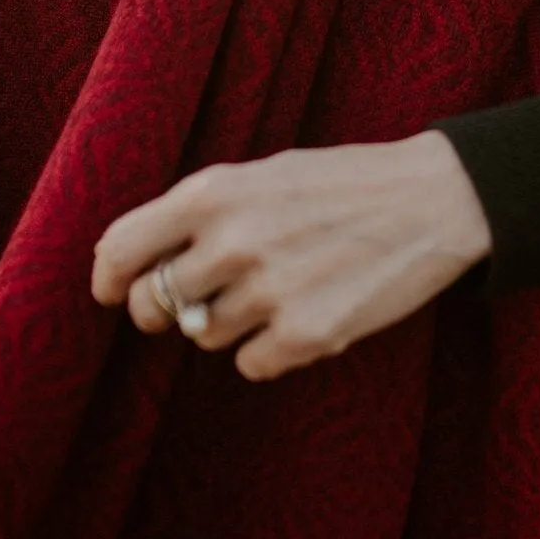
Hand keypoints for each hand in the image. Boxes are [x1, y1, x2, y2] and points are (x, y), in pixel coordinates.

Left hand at [89, 131, 491, 379]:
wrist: (432, 199)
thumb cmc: (343, 183)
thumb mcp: (265, 174)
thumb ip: (201, 213)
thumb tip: (131, 266)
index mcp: (214, 192)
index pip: (120, 247)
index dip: (107, 277)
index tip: (111, 290)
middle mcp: (231, 242)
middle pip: (151, 306)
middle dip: (164, 309)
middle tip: (197, 297)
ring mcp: (267, 292)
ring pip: (205, 337)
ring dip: (231, 322)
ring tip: (282, 285)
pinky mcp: (304, 336)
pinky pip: (251, 364)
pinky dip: (272, 348)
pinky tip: (308, 310)